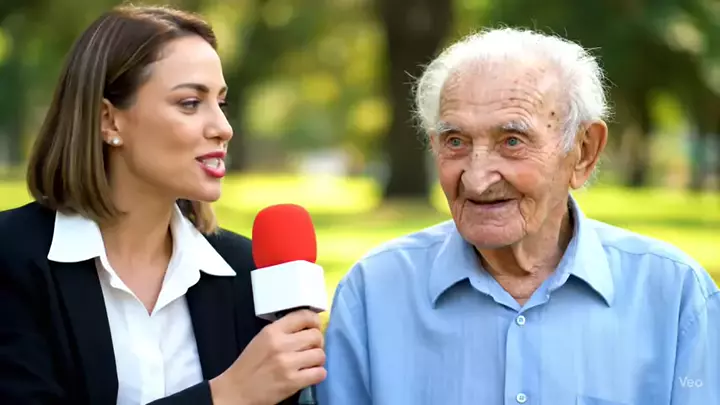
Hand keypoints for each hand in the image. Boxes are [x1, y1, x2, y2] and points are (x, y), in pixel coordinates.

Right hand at [210, 310, 325, 404]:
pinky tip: (309, 375)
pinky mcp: (292, 382)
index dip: (315, 321)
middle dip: (317, 343)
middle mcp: (281, 344)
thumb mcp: (262, 339)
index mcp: (272, 331)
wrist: (237, 391)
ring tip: (309, 364)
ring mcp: (288, 364)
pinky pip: (320, 373)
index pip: (304, 316)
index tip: (315, 328)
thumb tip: (309, 327)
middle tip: (310, 349)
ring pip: (320, 355)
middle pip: (316, 336)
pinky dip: (318, 374)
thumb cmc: (249, 364)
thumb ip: (283, 331)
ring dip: (317, 360)